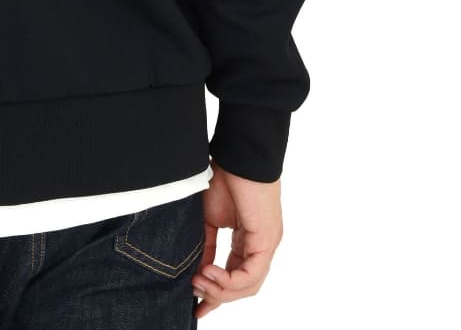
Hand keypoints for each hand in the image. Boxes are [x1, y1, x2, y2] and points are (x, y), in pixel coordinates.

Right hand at [191, 159, 282, 317]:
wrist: (237, 155)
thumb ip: (206, 245)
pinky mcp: (266, 241)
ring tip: (198, 282)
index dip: (216, 293)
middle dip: (217, 297)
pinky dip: (229, 280)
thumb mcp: (208, 218)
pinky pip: (251, 274)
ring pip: (248, 286)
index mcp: (247, 240)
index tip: (197, 306)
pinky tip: (209, 274)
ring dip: (221, 291)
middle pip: (243, 287)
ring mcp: (266, 245)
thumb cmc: (223, 177)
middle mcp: (260, 247)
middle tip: (194, 295)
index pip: (235, 276)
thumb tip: (196, 270)